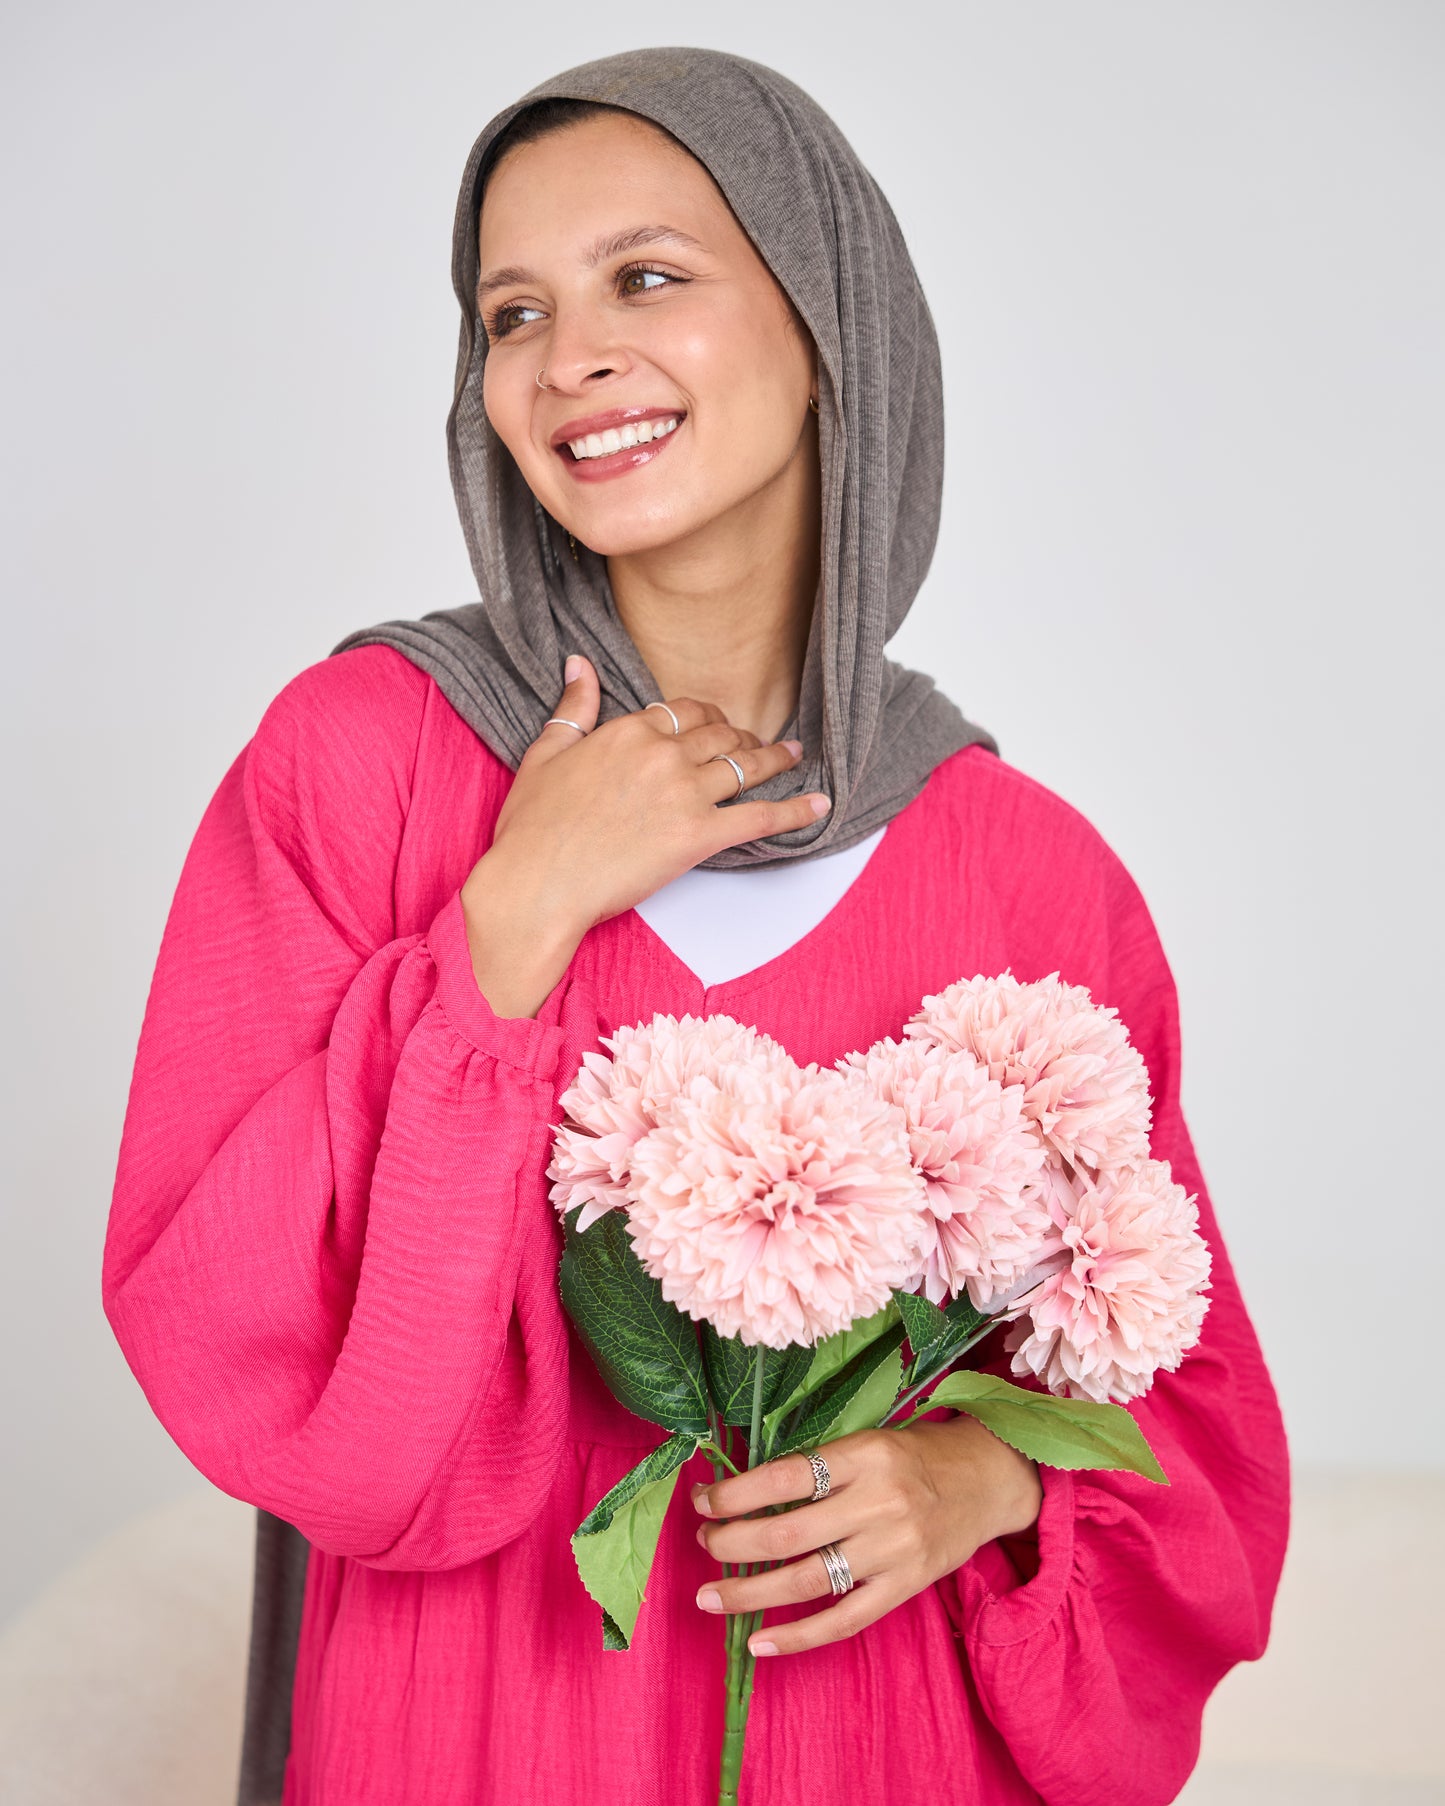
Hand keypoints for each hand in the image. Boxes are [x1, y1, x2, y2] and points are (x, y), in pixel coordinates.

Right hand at [460, 654, 830, 1016]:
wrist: (536, 884)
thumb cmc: (531, 828)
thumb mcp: (545, 754)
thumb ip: (573, 708)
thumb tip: (580, 664)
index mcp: (627, 731)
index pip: (682, 712)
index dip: (706, 717)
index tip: (716, 724)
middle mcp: (662, 754)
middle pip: (719, 734)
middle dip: (744, 737)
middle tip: (762, 743)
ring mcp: (685, 793)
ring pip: (744, 766)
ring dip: (775, 760)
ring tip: (793, 757)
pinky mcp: (699, 835)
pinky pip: (761, 816)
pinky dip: (795, 810)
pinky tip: (820, 805)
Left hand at [690, 1417, 1042, 1657]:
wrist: (987, 1482)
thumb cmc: (916, 1456)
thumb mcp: (869, 1441)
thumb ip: (818, 1466)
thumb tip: (741, 1491)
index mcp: (865, 1455)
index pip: (786, 1478)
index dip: (735, 1493)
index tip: (703, 1500)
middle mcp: (879, 1503)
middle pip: (787, 1533)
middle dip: (731, 1542)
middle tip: (702, 1542)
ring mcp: (893, 1551)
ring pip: (806, 1581)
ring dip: (748, 1591)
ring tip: (709, 1595)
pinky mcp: (905, 1588)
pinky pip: (843, 1621)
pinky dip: (795, 1637)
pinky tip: (756, 1642)